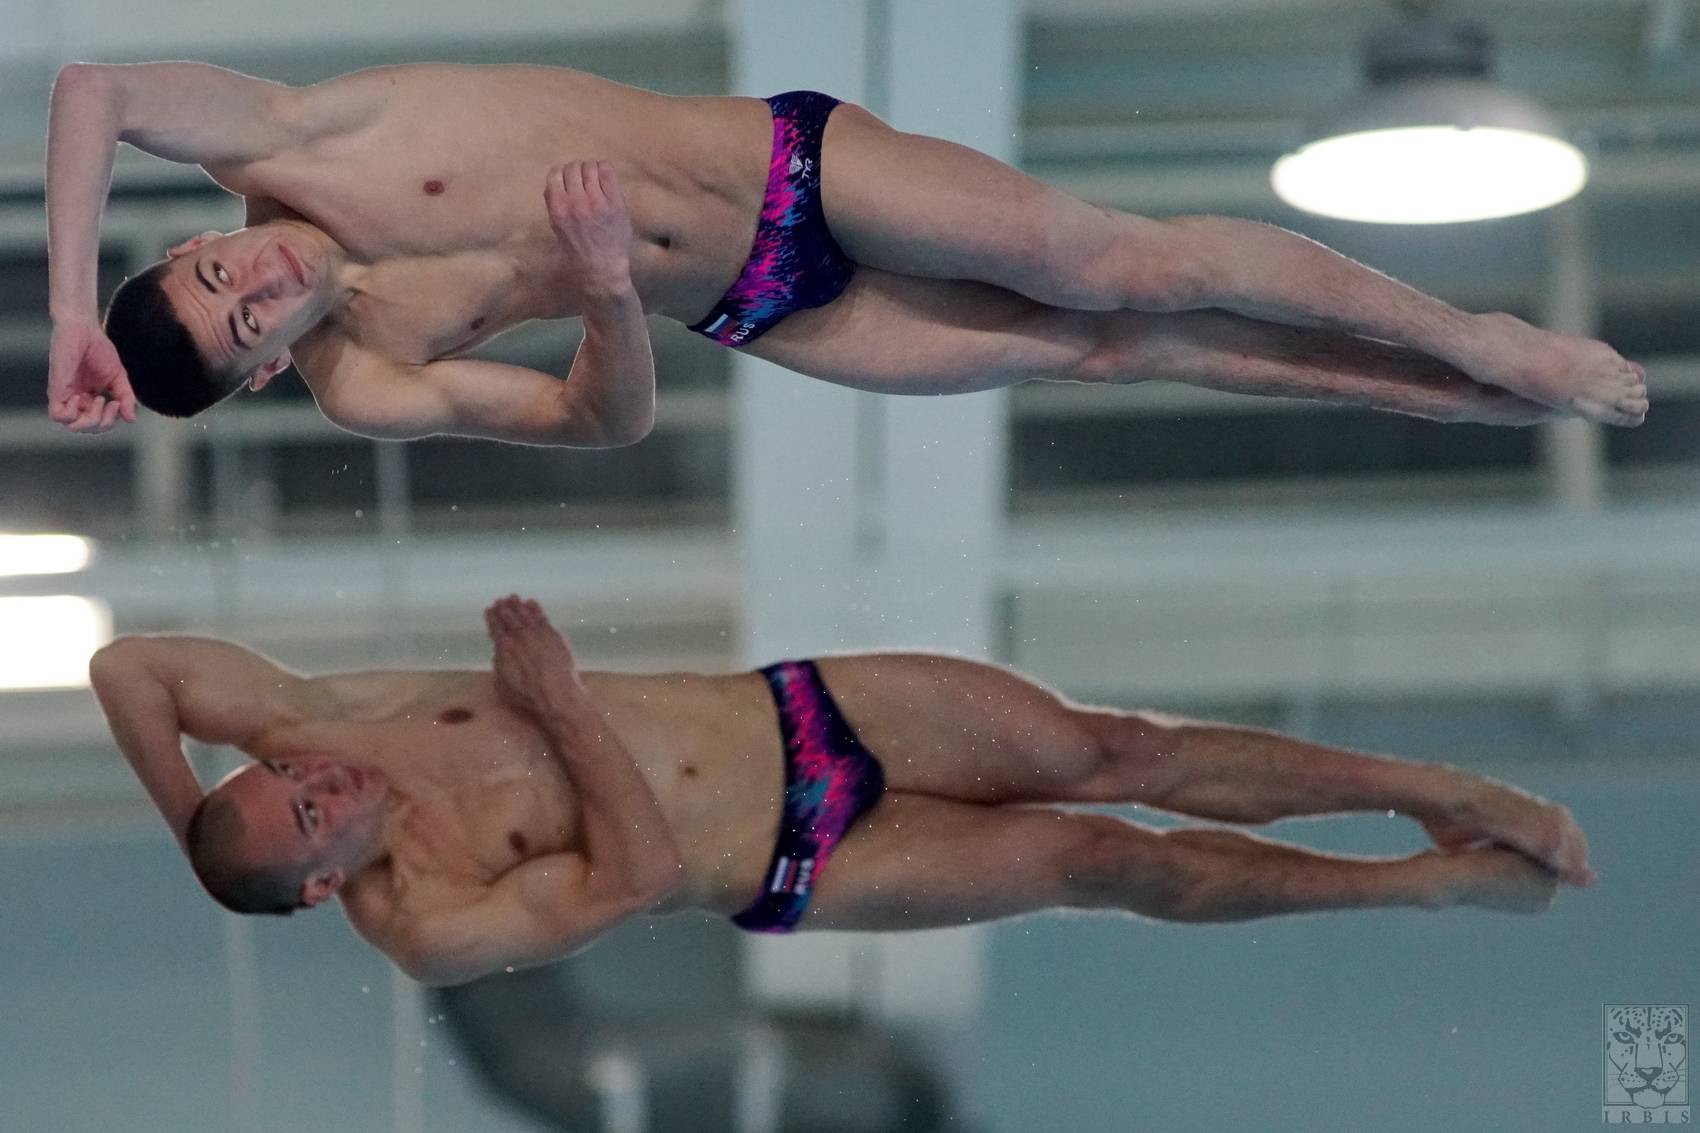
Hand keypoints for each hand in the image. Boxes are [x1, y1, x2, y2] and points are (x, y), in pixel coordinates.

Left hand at [48, 318, 135, 433]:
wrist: (83, 330)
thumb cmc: (99, 349)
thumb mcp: (119, 378)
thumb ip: (126, 399)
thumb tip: (132, 419)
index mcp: (89, 398)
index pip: (97, 423)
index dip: (110, 421)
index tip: (118, 402)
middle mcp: (76, 399)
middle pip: (86, 428)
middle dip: (103, 423)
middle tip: (110, 403)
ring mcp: (65, 395)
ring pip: (71, 425)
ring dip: (89, 421)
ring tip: (98, 400)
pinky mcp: (56, 389)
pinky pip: (57, 415)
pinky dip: (72, 414)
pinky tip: (82, 398)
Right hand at [485, 595, 584, 719]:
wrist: (557, 692)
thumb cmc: (528, 694)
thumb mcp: (502, 684)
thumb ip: (499, 664)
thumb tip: (499, 653)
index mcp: (504, 647)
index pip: (495, 627)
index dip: (492, 618)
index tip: (489, 610)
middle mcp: (520, 636)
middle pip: (510, 617)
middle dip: (504, 608)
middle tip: (501, 600)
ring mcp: (538, 633)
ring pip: (526, 614)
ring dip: (518, 605)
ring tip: (514, 598)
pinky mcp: (554, 635)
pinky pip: (542, 617)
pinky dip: (535, 608)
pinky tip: (532, 603)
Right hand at [544, 160, 634, 306]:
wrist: (601, 270)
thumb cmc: (577, 251)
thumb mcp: (557, 229)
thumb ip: (553, 205)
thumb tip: (553, 185)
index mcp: (558, 209)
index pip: (555, 174)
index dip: (562, 175)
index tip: (568, 182)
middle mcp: (576, 203)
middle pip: (572, 167)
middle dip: (577, 172)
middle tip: (584, 182)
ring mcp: (597, 202)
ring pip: (590, 166)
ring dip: (591, 170)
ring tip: (595, 181)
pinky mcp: (615, 203)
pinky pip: (607, 172)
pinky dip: (605, 170)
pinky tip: (605, 179)